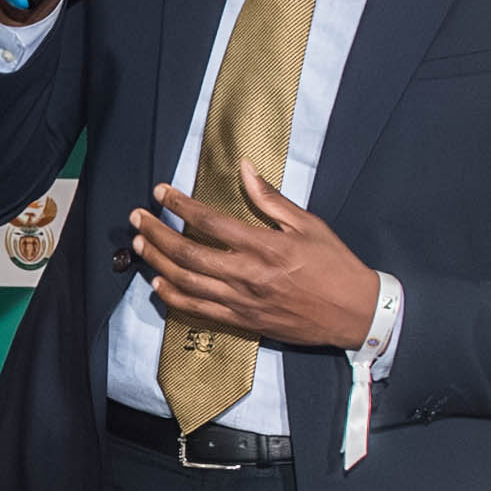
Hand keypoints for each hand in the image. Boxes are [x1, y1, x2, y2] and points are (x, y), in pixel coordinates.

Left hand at [127, 169, 379, 350]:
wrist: (353, 313)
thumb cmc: (335, 265)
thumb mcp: (309, 225)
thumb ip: (271, 199)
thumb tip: (245, 169)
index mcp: (265, 246)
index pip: (210, 222)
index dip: (180, 205)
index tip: (161, 192)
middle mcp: (248, 274)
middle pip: (188, 253)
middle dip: (156, 233)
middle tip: (136, 218)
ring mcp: (242, 301)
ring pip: (187, 282)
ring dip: (157, 262)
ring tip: (138, 245)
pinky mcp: (242, 321)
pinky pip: (198, 310)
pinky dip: (174, 297)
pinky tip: (158, 283)